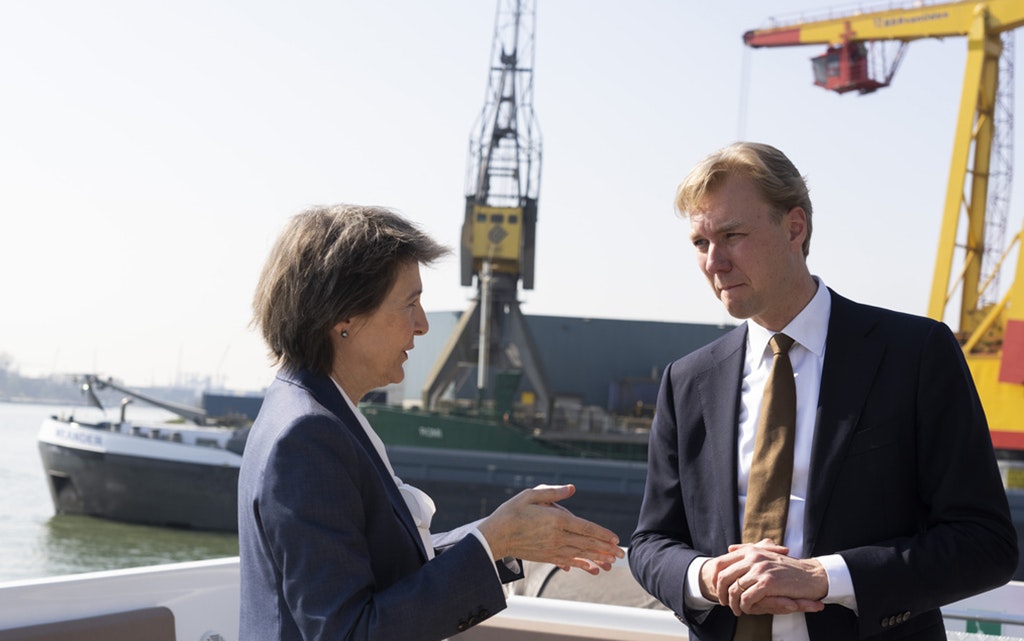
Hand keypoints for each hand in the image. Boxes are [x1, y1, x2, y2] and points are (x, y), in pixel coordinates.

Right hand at [477, 484, 624, 574]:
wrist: (495, 536)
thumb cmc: (512, 512)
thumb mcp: (531, 495)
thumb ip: (553, 492)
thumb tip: (572, 489)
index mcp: (555, 519)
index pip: (585, 527)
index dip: (602, 534)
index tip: (615, 539)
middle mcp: (557, 536)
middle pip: (586, 543)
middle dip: (605, 549)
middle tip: (621, 554)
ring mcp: (552, 549)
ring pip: (580, 554)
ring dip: (597, 558)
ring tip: (611, 563)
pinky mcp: (546, 556)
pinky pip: (567, 562)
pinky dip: (581, 565)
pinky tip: (591, 568)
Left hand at [700, 539, 826, 614]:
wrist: (811, 575)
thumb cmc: (788, 567)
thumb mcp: (766, 554)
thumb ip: (747, 549)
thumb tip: (729, 548)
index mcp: (750, 550)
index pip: (721, 562)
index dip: (714, 578)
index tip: (716, 588)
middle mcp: (753, 557)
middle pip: (723, 577)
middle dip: (720, 593)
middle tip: (724, 603)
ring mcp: (760, 569)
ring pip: (734, 590)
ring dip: (733, 603)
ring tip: (737, 610)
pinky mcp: (768, 583)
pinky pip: (747, 598)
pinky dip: (745, 607)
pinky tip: (748, 610)